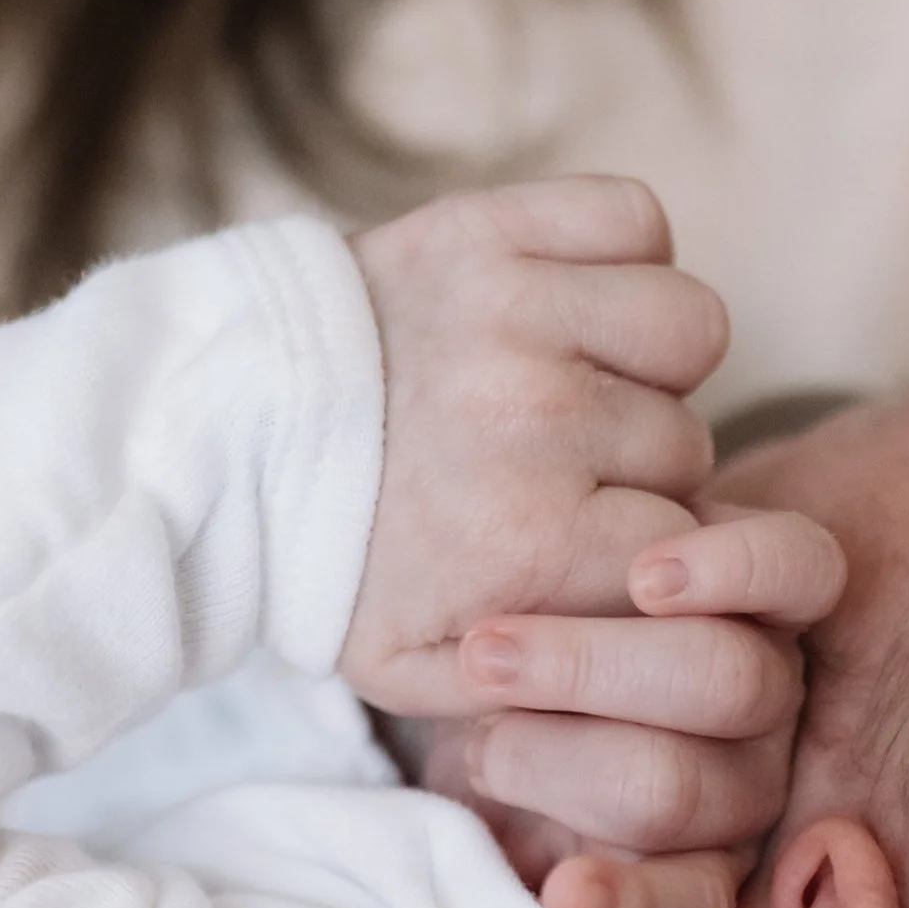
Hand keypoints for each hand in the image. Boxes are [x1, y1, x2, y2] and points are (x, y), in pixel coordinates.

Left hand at [342, 176, 727, 716]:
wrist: (218, 437)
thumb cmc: (330, 558)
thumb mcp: (415, 672)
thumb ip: (541, 689)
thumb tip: (645, 666)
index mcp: (534, 539)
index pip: (687, 546)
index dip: (644, 551)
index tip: (589, 548)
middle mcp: (541, 419)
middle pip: (687, 443)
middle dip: (641, 467)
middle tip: (560, 470)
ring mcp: (518, 311)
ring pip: (690, 328)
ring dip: (653, 359)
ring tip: (582, 383)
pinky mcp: (490, 227)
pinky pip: (635, 219)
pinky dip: (624, 251)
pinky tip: (572, 304)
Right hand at [452, 504, 846, 907]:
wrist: (494, 616)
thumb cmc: (494, 756)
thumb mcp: (490, 850)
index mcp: (691, 875)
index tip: (564, 898)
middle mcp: (749, 789)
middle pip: (682, 788)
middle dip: (562, 761)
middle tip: (473, 731)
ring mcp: (776, 680)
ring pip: (728, 682)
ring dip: (594, 665)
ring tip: (490, 651)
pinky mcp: (786, 577)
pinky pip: (793, 572)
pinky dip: (722, 571)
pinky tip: (648, 573)